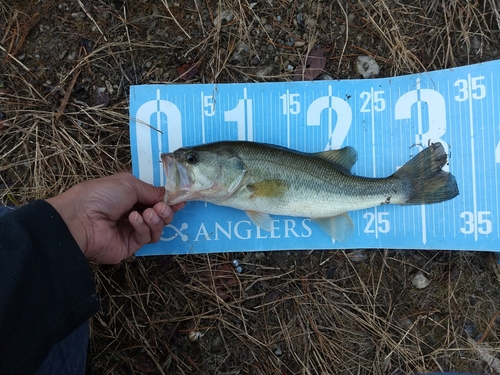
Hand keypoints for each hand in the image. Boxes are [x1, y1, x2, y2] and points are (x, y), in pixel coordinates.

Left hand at [47, 173, 183, 263]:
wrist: (80, 219)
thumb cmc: (100, 195)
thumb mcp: (129, 184)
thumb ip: (152, 191)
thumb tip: (168, 195)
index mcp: (129, 196)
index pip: (155, 199)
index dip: (169, 200)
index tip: (181, 200)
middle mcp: (132, 213)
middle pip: (160, 215)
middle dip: (165, 210)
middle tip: (162, 207)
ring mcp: (131, 231)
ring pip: (157, 227)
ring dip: (156, 219)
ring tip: (148, 213)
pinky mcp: (130, 246)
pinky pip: (146, 237)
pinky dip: (143, 227)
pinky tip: (134, 220)